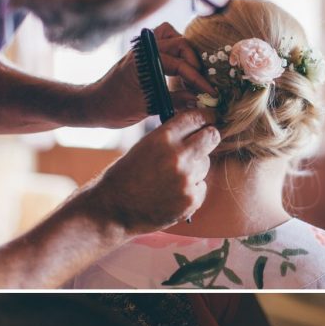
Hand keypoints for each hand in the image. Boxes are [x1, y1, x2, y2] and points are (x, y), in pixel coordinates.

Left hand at [80, 22, 214, 128]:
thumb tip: (198, 99)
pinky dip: (176, 51)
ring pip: (172, 36)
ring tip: (192, 73)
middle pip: (180, 43)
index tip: (211, 93)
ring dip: (185, 52)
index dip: (198, 79)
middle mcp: (144, 49)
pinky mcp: (144, 53)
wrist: (96, 104)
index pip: (180, 63)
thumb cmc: (117, 107)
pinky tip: (181, 69)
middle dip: (195, 63)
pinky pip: (164, 41)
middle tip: (201, 84)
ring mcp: (143, 48)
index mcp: (144, 60)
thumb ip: (175, 100)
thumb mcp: (149, 107)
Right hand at [80, 110, 219, 234]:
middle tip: (210, 137)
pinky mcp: (192, 200)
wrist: (113, 208)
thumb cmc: (125, 175)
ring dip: (196, 166)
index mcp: (162, 138)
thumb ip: (168, 139)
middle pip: (210, 138)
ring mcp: (187, 180)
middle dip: (211, 136)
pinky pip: (201, 186)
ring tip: (173, 175)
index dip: (205, 117)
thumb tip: (194, 132)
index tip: (210, 118)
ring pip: (205, 164)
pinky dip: (192, 188)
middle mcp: (178, 157)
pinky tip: (174, 192)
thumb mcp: (143, 147)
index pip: (195, 119)